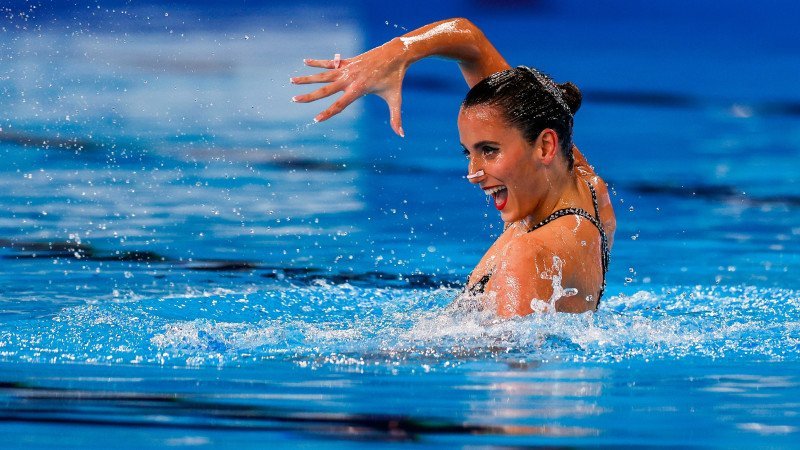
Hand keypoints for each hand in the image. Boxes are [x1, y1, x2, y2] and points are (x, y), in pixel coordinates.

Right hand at [291, 40, 406, 136]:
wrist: (396, 54)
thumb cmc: (395, 78)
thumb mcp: (395, 99)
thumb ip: (396, 118)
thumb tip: (401, 135)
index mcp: (359, 89)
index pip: (340, 104)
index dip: (328, 113)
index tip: (316, 119)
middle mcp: (349, 79)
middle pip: (325, 89)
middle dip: (309, 96)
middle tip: (294, 99)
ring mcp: (347, 69)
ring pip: (323, 75)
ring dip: (307, 78)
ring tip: (292, 80)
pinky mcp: (348, 61)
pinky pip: (329, 63)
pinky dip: (317, 62)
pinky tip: (305, 61)